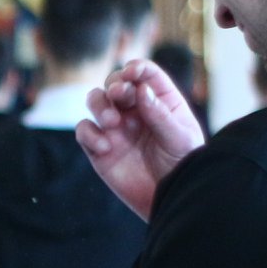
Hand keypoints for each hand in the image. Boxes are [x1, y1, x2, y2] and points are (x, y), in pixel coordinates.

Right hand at [74, 59, 205, 220]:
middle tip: (119, 94)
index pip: (146, 74)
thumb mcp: (179, 139)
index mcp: (160, 100)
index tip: (132, 72)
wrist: (168, 199)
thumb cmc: (182, 166)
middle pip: (116, 83)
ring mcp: (115, 126)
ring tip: (112, 121)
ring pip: (96, 100)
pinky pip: (84, 130)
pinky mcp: (98, 147)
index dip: (137, 68)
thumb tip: (141, 90)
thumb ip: (160, 114)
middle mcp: (135, 109)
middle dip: (116, 85)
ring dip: (99, 104)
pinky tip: (106, 146)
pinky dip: (90, 134)